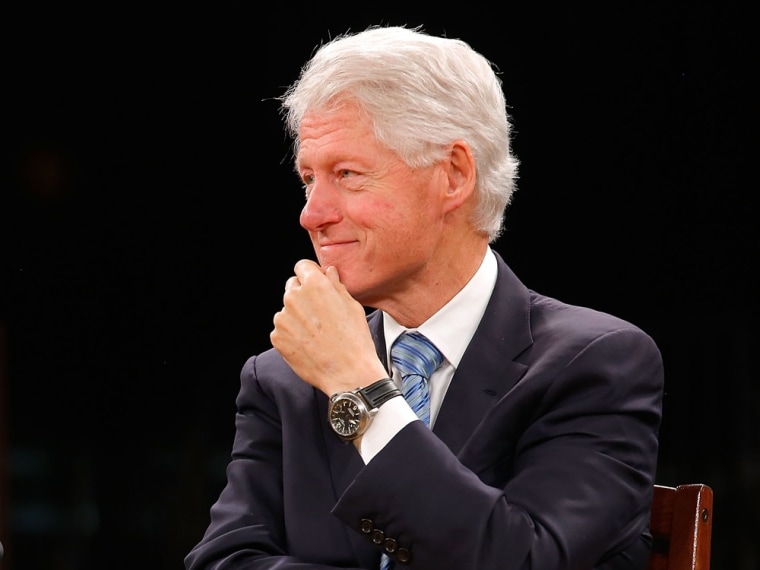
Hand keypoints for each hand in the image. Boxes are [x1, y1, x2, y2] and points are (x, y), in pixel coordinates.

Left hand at [271, 259, 388, 394]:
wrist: (348, 373)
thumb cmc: (355, 339)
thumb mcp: (352, 306)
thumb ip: (335, 285)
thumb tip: (328, 272)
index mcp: (315, 285)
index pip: (302, 266)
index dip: (311, 274)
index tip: (316, 284)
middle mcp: (294, 297)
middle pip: (292, 286)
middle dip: (303, 295)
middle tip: (319, 313)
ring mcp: (283, 318)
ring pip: (287, 310)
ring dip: (297, 317)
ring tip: (316, 333)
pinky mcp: (277, 337)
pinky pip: (282, 330)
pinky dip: (292, 335)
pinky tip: (309, 344)